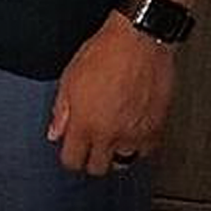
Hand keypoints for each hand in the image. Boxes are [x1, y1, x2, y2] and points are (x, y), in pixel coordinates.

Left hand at [47, 11, 175, 173]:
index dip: (69, 156)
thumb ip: (61, 110)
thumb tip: (55, 132)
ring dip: (114, 152)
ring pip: (123, 162)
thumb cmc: (104, 53)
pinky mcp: (155, 131)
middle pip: (98, 168)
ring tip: (109, 132)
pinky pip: (145, 151)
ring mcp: (134, 135)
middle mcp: (110, 134)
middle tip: (88, 142)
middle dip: (90, 158)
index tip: (69, 149)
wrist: (138, 42)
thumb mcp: (69, 77)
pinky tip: (129, 127)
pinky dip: (137, 144)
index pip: (73, 160)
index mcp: (85, 122)